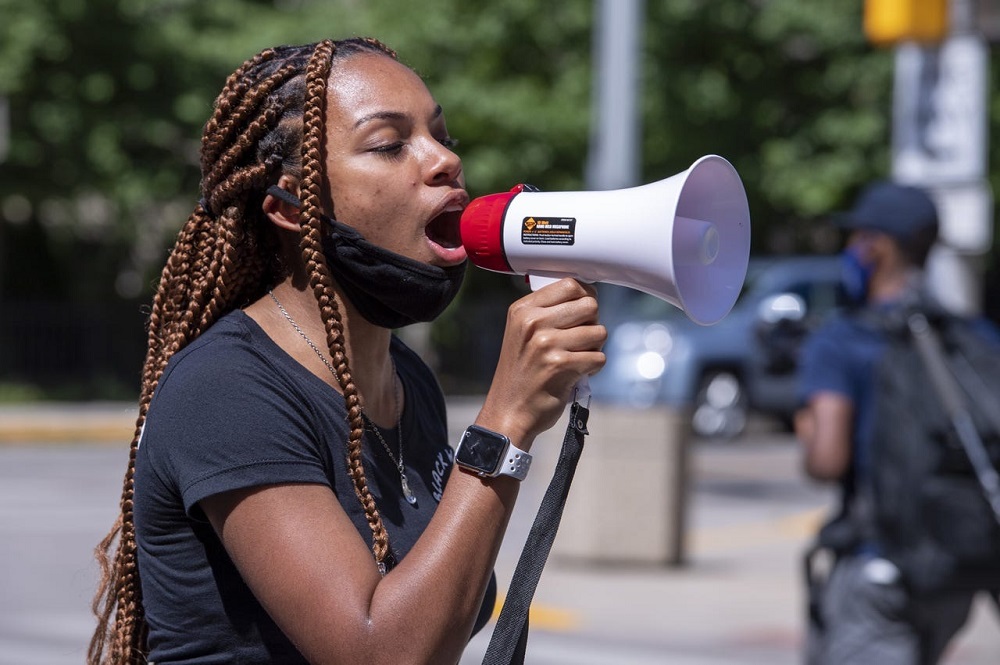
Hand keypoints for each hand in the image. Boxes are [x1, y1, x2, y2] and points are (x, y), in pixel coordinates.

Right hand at [478, 278, 605, 446]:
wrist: (508, 412)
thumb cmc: (521, 374)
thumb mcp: (522, 333)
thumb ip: (547, 312)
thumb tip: (586, 296)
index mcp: (523, 309)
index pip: (570, 284)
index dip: (585, 297)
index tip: (582, 312)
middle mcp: (533, 322)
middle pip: (590, 305)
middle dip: (592, 323)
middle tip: (579, 340)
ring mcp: (546, 343)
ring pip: (599, 331)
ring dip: (594, 347)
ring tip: (576, 358)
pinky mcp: (561, 365)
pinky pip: (599, 357)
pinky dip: (593, 368)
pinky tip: (577, 373)